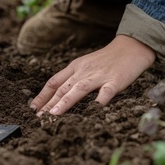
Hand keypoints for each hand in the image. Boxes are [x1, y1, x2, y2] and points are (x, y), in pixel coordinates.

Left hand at [30, 35, 155, 114]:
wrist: (132, 47)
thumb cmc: (108, 60)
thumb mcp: (86, 66)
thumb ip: (74, 78)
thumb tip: (58, 97)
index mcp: (75, 67)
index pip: (54, 82)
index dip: (42, 96)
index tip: (33, 108)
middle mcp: (83, 71)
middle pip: (63, 88)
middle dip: (49, 103)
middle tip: (38, 118)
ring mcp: (99, 76)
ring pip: (78, 89)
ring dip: (65, 102)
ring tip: (54, 115)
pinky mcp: (115, 81)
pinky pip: (105, 92)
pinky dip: (98, 102)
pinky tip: (92, 112)